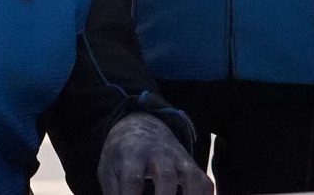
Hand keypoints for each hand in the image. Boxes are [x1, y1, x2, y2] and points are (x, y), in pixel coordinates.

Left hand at [98, 112, 212, 194]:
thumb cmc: (121, 155)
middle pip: (166, 178)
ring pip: (191, 178)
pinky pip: (204, 183)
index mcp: (132, 154)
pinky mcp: (191, 166)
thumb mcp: (109, 170)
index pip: (133, 179)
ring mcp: (178, 159)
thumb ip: (113, 194)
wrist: (141, 125)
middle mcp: (158, 154)